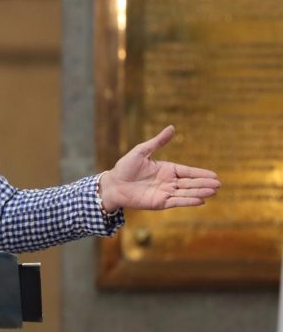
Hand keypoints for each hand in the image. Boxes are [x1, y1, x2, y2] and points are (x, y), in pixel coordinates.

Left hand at [98, 125, 220, 212]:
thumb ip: (158, 141)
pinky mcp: (159, 203)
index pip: (187, 171)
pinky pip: (177, 202)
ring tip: (213, 192)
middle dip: (204, 184)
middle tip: (219, 185)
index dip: (200, 173)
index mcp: (166, 169)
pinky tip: (200, 201)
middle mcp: (168, 181)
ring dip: (200, 192)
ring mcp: (165, 193)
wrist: (113, 184)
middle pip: (190, 183)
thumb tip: (172, 127)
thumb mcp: (141, 151)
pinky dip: (188, 201)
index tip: (214, 175)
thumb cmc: (125, 167)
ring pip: (186, 192)